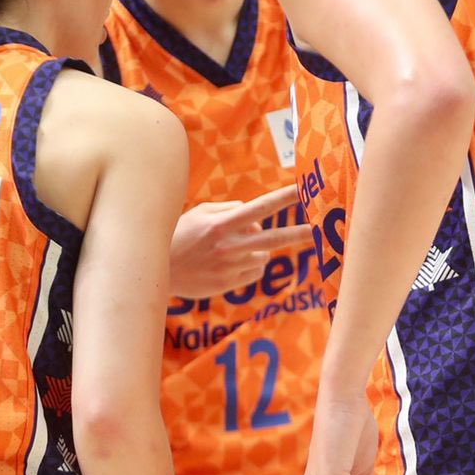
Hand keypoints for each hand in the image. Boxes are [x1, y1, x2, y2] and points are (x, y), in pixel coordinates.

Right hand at [168, 186, 311, 298]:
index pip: (259, 208)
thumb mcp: (199, 214)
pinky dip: (248, 267)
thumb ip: (230, 210)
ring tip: (229, 251)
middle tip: (318, 229)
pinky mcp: (228, 285)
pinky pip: (254, 273)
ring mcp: (229, 268)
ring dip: (255, 251)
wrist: (155, 271)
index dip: (282, 199)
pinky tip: (227, 265)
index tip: (302, 190)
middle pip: (273, 239)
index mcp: (221, 224)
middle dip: (298, 233)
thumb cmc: (178, 235)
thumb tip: (257, 221)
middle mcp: (228, 246)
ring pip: (262, 256)